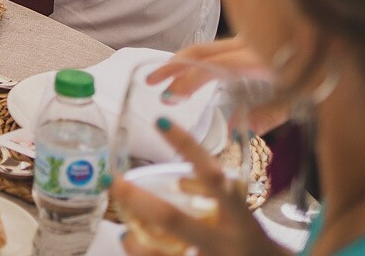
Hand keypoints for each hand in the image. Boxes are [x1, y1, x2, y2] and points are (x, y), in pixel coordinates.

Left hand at [114, 120, 285, 255]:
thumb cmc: (251, 241)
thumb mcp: (240, 216)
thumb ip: (214, 197)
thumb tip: (178, 181)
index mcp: (238, 216)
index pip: (211, 175)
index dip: (187, 147)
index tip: (159, 121)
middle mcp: (225, 239)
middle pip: (174, 220)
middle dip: (139, 201)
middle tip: (113, 181)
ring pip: (164, 253)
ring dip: (137, 243)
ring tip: (124, 234)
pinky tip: (136, 247)